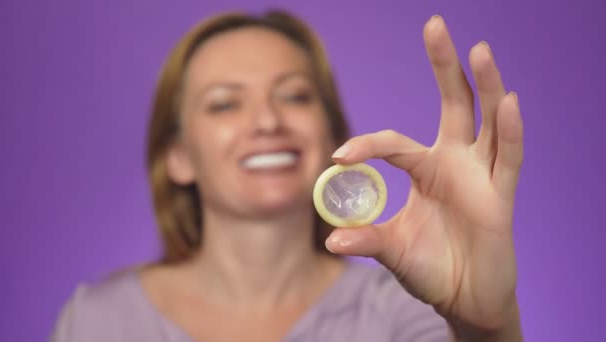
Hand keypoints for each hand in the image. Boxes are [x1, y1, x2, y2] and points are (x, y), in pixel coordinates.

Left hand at [325, 15, 522, 334]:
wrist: (463, 299)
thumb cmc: (429, 268)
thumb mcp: (392, 251)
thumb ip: (367, 239)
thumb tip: (330, 241)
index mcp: (425, 169)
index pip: (394, 142)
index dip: (367, 145)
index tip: (339, 156)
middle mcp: (453, 163)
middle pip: (454, 103)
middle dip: (445, 64)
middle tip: (434, 24)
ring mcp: (479, 175)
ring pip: (486, 121)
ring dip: (485, 85)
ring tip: (477, 48)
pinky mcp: (500, 197)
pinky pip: (507, 159)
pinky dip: (509, 132)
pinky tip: (508, 100)